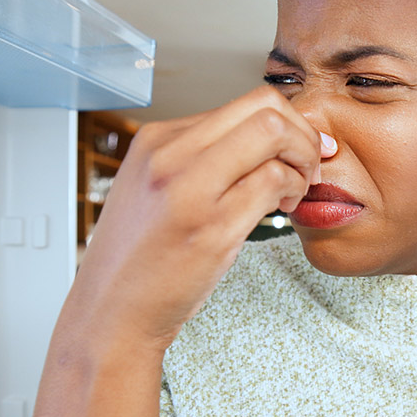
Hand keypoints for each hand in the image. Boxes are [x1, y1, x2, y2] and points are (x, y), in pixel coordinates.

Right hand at [71, 86, 328, 352]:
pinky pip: (273, 180)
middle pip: (264, 106)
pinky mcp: (210, 225)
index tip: (298, 149)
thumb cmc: (139, 260)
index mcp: (156, 139)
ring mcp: (188, 187)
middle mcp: (169, 154)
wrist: (110, 314)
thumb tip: (262, 141)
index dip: (286, 123)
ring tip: (291, 192)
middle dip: (302, 134)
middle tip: (306, 167)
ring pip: (274, 133)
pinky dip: (292, 190)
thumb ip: (200, 159)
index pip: (242, 102)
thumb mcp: (155, 190)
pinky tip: (280, 209)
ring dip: (302, 162)